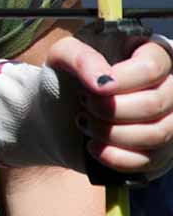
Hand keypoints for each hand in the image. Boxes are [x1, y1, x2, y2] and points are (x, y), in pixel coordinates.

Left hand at [47, 34, 172, 178]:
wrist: (55, 114)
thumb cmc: (65, 78)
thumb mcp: (62, 57)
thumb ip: (81, 59)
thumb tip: (103, 81)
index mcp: (148, 55)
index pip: (153, 67)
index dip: (122, 80)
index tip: (92, 89)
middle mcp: (166, 88)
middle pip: (155, 104)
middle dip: (110, 109)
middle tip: (84, 103)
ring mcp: (167, 121)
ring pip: (157, 134)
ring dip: (111, 133)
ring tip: (84, 123)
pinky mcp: (158, 152)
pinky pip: (148, 160)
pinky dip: (115, 156)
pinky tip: (92, 146)